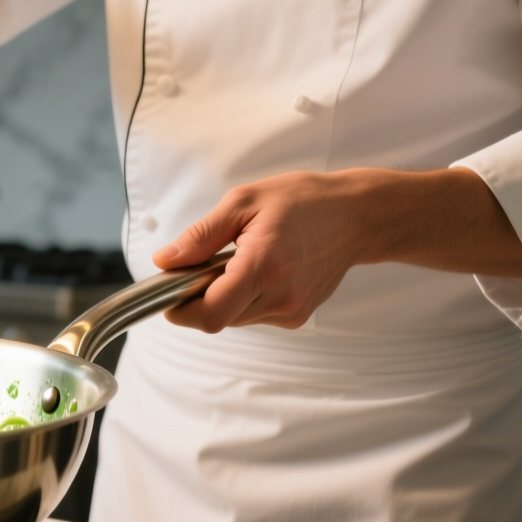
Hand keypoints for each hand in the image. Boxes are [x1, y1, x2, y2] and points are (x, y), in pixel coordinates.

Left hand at [153, 168, 521, 331]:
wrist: (357, 216)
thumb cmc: (302, 202)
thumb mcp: (243, 203)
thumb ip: (200, 236)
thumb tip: (165, 260)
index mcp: (264, 267)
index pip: (210, 314)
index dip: (180, 309)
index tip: (169, 291)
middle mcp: (281, 297)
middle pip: (218, 319)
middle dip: (199, 297)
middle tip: (205, 262)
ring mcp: (292, 311)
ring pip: (234, 319)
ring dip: (222, 296)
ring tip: (239, 259)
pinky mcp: (297, 316)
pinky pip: (253, 316)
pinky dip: (243, 297)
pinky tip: (258, 269)